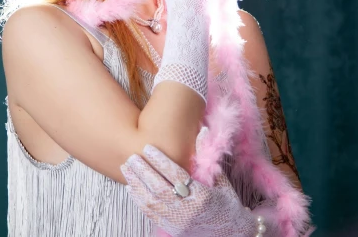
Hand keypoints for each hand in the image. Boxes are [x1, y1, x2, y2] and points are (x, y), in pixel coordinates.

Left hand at [121, 127, 277, 236]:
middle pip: (159, 188)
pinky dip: (138, 200)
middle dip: (143, 171)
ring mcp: (179, 222)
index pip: (176, 175)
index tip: (148, 147)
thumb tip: (201, 130)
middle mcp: (188, 210)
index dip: (160, 161)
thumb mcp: (221, 180)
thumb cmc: (227, 203)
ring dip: (136, 184)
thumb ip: (207, 157)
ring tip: (126, 168)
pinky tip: (130, 187)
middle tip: (131, 156)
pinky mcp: (172, 229)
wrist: (230, 234)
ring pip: (151, 201)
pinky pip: (150, 214)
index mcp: (203, 196)